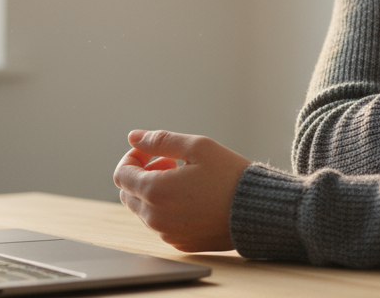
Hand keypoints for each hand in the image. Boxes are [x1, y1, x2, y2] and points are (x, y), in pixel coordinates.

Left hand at [113, 129, 250, 251]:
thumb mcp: (197, 147)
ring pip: (144, 210)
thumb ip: (161, 140)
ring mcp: (166, 233)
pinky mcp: (180, 243)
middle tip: (171, 164)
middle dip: (143, 174)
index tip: (153, 151)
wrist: (258, 211)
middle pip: (128, 193)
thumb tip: (133, 137)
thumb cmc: (230, 176)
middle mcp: (155, 217)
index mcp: (154, 191)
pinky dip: (167, 209)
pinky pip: (161, 224)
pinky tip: (193, 199)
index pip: (121, 174)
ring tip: (186, 180)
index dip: (133, 157)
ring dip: (155, 192)